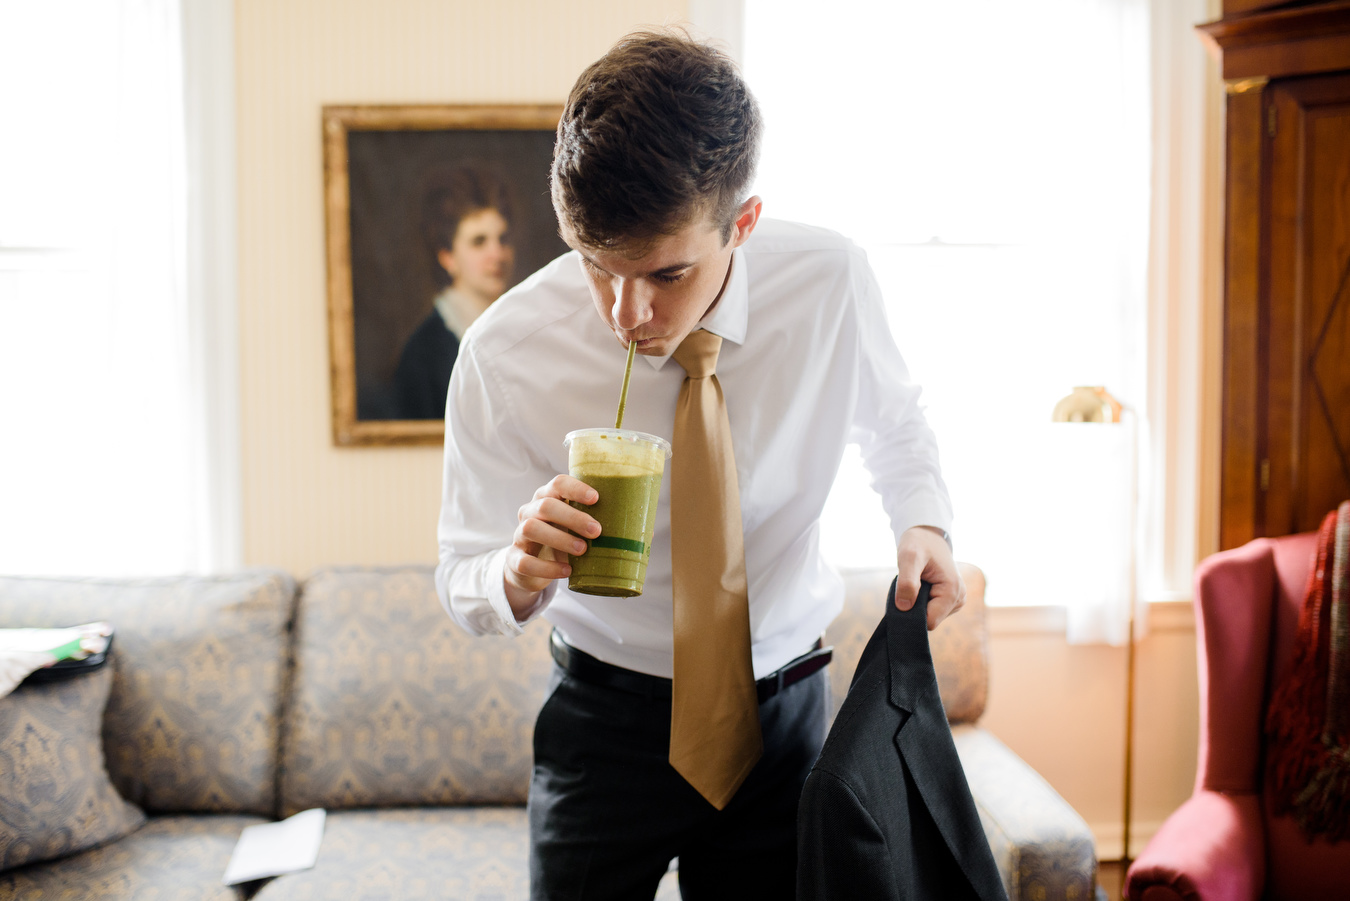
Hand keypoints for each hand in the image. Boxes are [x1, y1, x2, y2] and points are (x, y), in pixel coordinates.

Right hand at [504, 475, 600, 614]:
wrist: (529, 567)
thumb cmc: (561, 540)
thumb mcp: (575, 528)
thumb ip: (600, 524)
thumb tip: (645, 530)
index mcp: (548, 498)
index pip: (558, 483)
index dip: (576, 488)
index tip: (596, 498)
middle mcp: (530, 512)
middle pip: (545, 506)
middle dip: (573, 517)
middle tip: (597, 531)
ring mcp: (519, 535)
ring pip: (531, 528)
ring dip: (559, 538)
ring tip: (582, 550)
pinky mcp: (515, 559)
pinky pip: (525, 561)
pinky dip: (547, 567)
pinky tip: (566, 570)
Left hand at [895, 525, 963, 629]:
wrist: (927, 536)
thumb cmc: (918, 543)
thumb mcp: (909, 558)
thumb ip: (907, 582)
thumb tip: (904, 608)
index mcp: (953, 591)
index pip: (930, 622)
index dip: (912, 614)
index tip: (902, 596)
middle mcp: (959, 599)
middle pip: (930, 620)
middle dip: (914, 608)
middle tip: (907, 585)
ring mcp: (956, 601)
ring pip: (930, 617)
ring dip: (917, 604)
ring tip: (917, 582)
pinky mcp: (950, 600)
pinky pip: (931, 611)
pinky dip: (921, 602)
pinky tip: (921, 586)